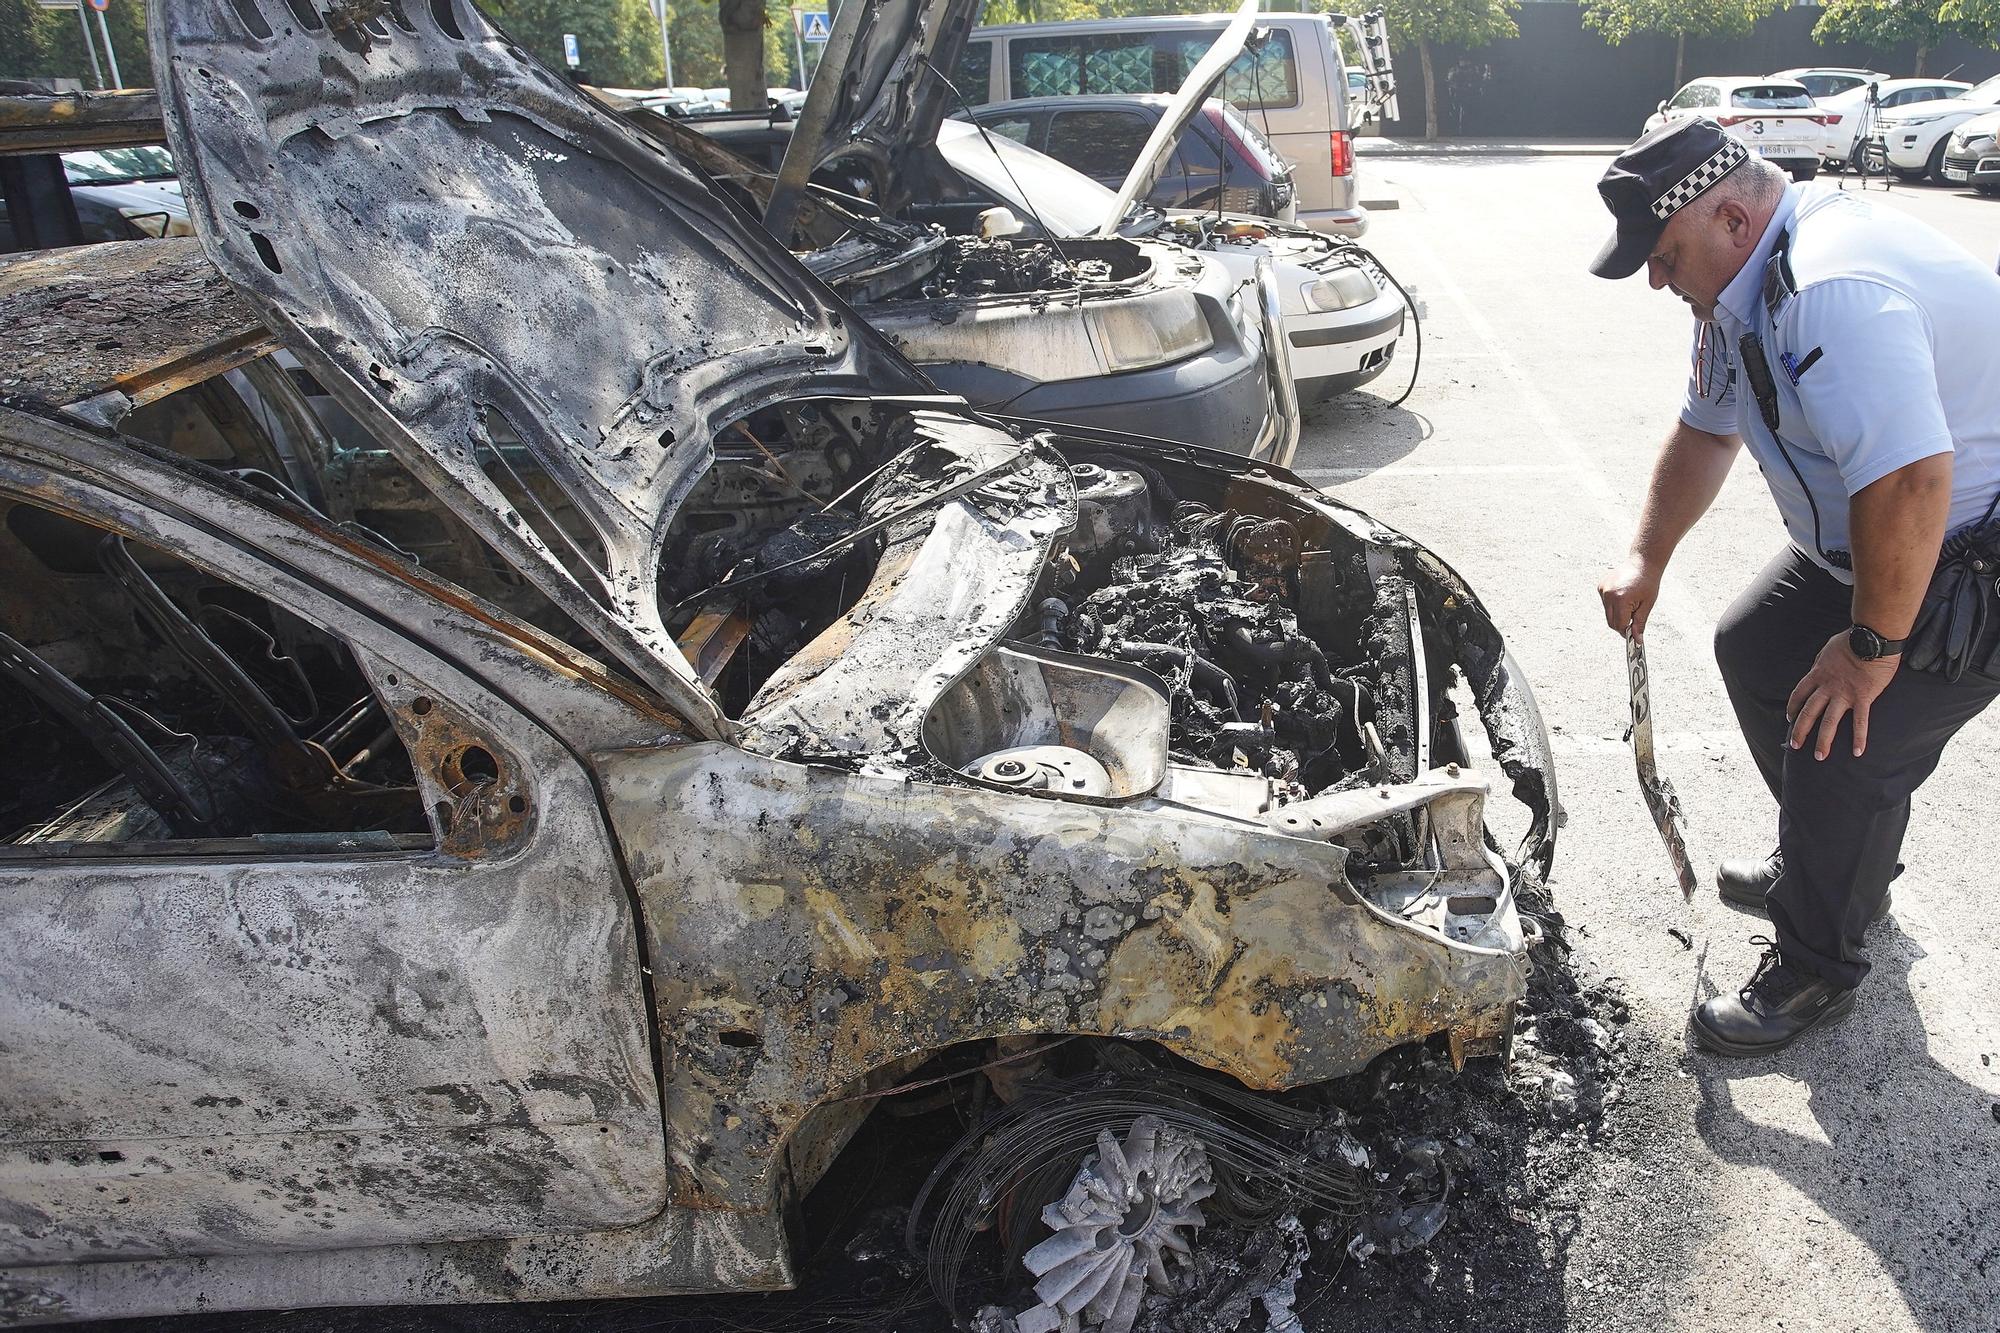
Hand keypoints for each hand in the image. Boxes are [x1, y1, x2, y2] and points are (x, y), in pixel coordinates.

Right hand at [1598, 555, 1663, 637]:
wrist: (1642, 563)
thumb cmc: (1648, 582)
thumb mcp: (1647, 605)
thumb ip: (1639, 623)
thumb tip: (1637, 639)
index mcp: (1621, 599)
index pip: (1619, 625)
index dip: (1627, 630)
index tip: (1633, 632)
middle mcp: (1608, 594)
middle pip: (1610, 621)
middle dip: (1621, 623)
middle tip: (1633, 616)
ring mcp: (1602, 589)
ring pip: (1607, 613)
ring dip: (1617, 613)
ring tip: (1630, 601)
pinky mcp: (1600, 586)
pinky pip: (1605, 603)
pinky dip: (1613, 604)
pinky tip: (1623, 594)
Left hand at [1786, 631, 1898, 759]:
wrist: (1872, 638)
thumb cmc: (1852, 640)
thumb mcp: (1828, 650)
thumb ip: (1822, 662)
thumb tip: (1819, 667)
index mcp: (1817, 674)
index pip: (1798, 694)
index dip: (1793, 707)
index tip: (1790, 717)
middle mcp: (1826, 687)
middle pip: (1808, 712)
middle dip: (1800, 730)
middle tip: (1795, 745)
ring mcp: (1844, 694)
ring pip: (1828, 721)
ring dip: (1823, 741)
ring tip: (1819, 756)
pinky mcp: (1863, 698)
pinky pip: (1860, 722)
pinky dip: (1859, 738)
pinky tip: (1858, 752)